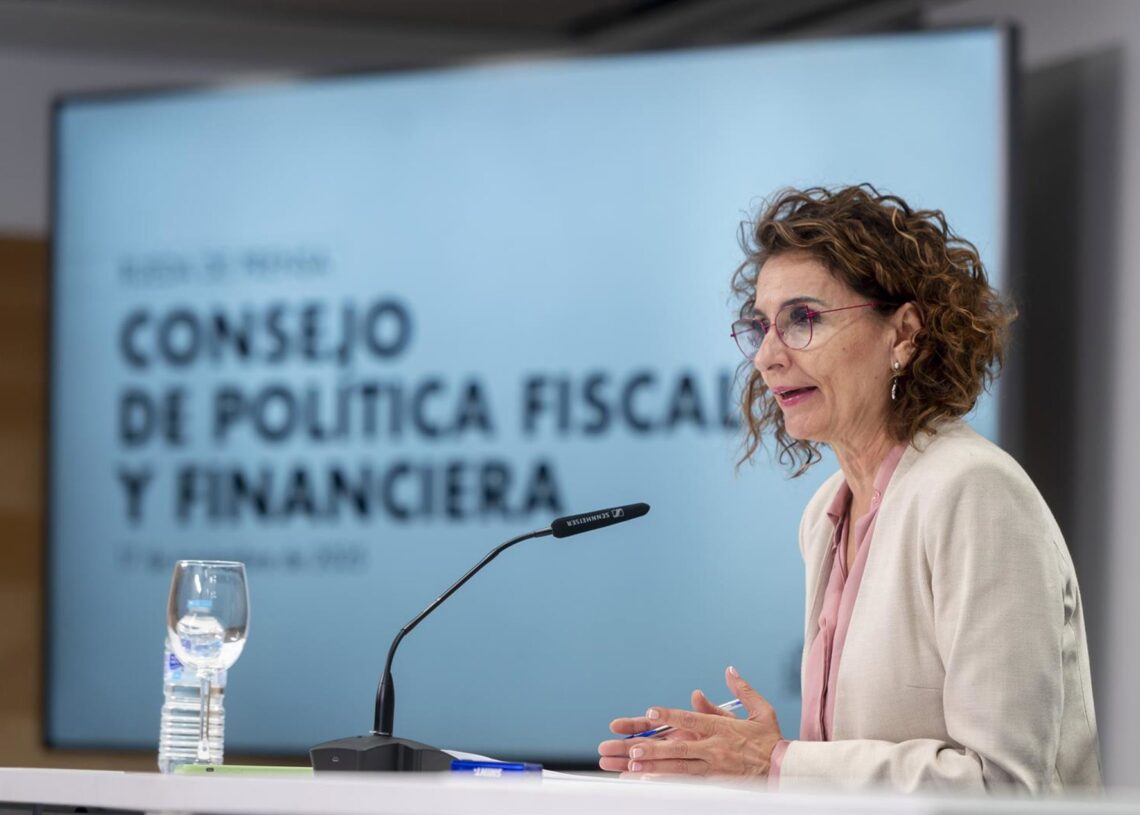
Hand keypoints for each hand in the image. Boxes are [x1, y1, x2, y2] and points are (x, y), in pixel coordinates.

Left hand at [597, 666, 782, 777]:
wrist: (786, 771)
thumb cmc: (771, 740)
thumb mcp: (761, 711)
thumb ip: (742, 691)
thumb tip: (729, 671)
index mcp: (723, 729)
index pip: (692, 719)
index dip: (670, 715)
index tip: (651, 712)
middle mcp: (715, 749)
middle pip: (680, 748)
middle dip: (654, 748)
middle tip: (632, 748)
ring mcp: (714, 768)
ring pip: (679, 769)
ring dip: (655, 767)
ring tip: (632, 766)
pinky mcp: (716, 783)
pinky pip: (687, 784)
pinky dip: (667, 783)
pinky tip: (650, 782)